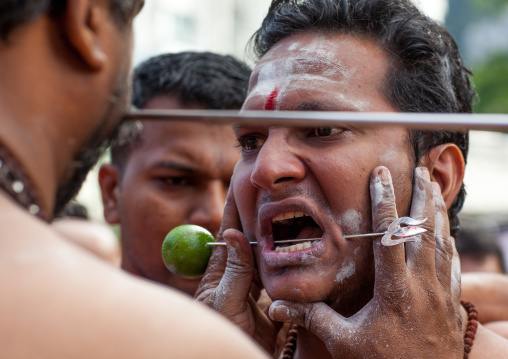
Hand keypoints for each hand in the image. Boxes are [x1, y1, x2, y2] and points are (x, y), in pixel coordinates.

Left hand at [194, 186, 281, 354]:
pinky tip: (301, 249)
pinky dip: (292, 264)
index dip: (233, 209)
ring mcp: (257, 289)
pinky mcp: (274, 302)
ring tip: (291, 215)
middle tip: (272, 193)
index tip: (240, 185)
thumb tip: (232, 232)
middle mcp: (239, 277)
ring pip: (270, 257)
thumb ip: (232, 271)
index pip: (228, 234)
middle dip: (261, 218)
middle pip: (252, 241)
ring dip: (280, 238)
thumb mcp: (224, 303)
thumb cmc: (222, 334)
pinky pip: (284, 278)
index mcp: (220, 274)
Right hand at [269, 166, 463, 357]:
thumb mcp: (344, 343)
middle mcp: (424, 287)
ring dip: (439, 213)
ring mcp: (442, 295)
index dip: (384, 201)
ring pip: (444, 243)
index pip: (390, 234)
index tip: (380, 175)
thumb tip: (276, 306)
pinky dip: (449, 244)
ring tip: (435, 190)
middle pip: (426, 230)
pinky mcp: (452, 306)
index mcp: (396, 290)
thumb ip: (312, 318)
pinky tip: (446, 235)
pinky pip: (453, 265)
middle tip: (420, 169)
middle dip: (423, 195)